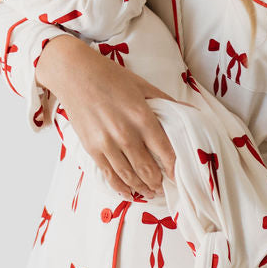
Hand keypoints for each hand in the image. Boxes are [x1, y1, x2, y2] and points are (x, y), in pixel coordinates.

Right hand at [36, 37, 177, 200]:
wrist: (74, 74)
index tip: (179, 176)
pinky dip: (120, 187)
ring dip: (142, 188)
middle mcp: (125, 134)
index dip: (174, 168)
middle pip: (148, 169)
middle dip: (159, 182)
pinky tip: (129, 193)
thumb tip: (192, 112)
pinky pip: (109, 175)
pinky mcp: (92, 149)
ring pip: (129, 176)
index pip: (165, 151)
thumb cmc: (110, 77)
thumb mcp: (143, 85)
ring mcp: (107, 144)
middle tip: (165, 188)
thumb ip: (167, 102)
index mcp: (142, 117)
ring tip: (151, 193)